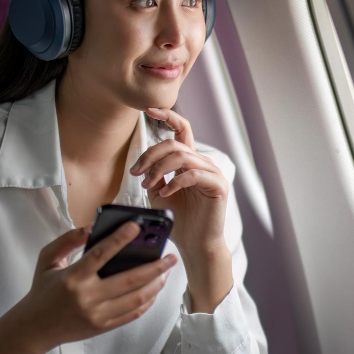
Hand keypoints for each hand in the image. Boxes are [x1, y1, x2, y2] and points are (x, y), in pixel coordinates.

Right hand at [0, 222, 177, 353]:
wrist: (34, 329)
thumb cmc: (42, 290)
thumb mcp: (47, 260)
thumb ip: (67, 240)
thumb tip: (91, 227)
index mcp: (73, 278)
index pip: (100, 255)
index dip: (120, 239)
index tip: (136, 226)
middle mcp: (88, 298)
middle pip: (130, 280)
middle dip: (155, 266)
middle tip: (171, 255)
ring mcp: (98, 315)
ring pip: (136, 299)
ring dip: (156, 284)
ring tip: (166, 271)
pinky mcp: (103, 327)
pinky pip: (133, 314)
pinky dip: (147, 301)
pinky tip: (154, 289)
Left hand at [131, 107, 228, 256]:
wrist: (196, 243)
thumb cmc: (179, 219)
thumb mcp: (160, 193)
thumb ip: (154, 175)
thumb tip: (142, 164)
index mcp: (190, 160)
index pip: (181, 130)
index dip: (167, 116)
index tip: (148, 110)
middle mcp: (203, 162)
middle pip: (174, 144)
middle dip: (150, 156)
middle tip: (136, 173)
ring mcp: (212, 172)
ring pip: (182, 157)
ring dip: (159, 169)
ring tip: (147, 184)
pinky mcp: (218, 185)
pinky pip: (193, 174)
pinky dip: (175, 182)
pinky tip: (165, 192)